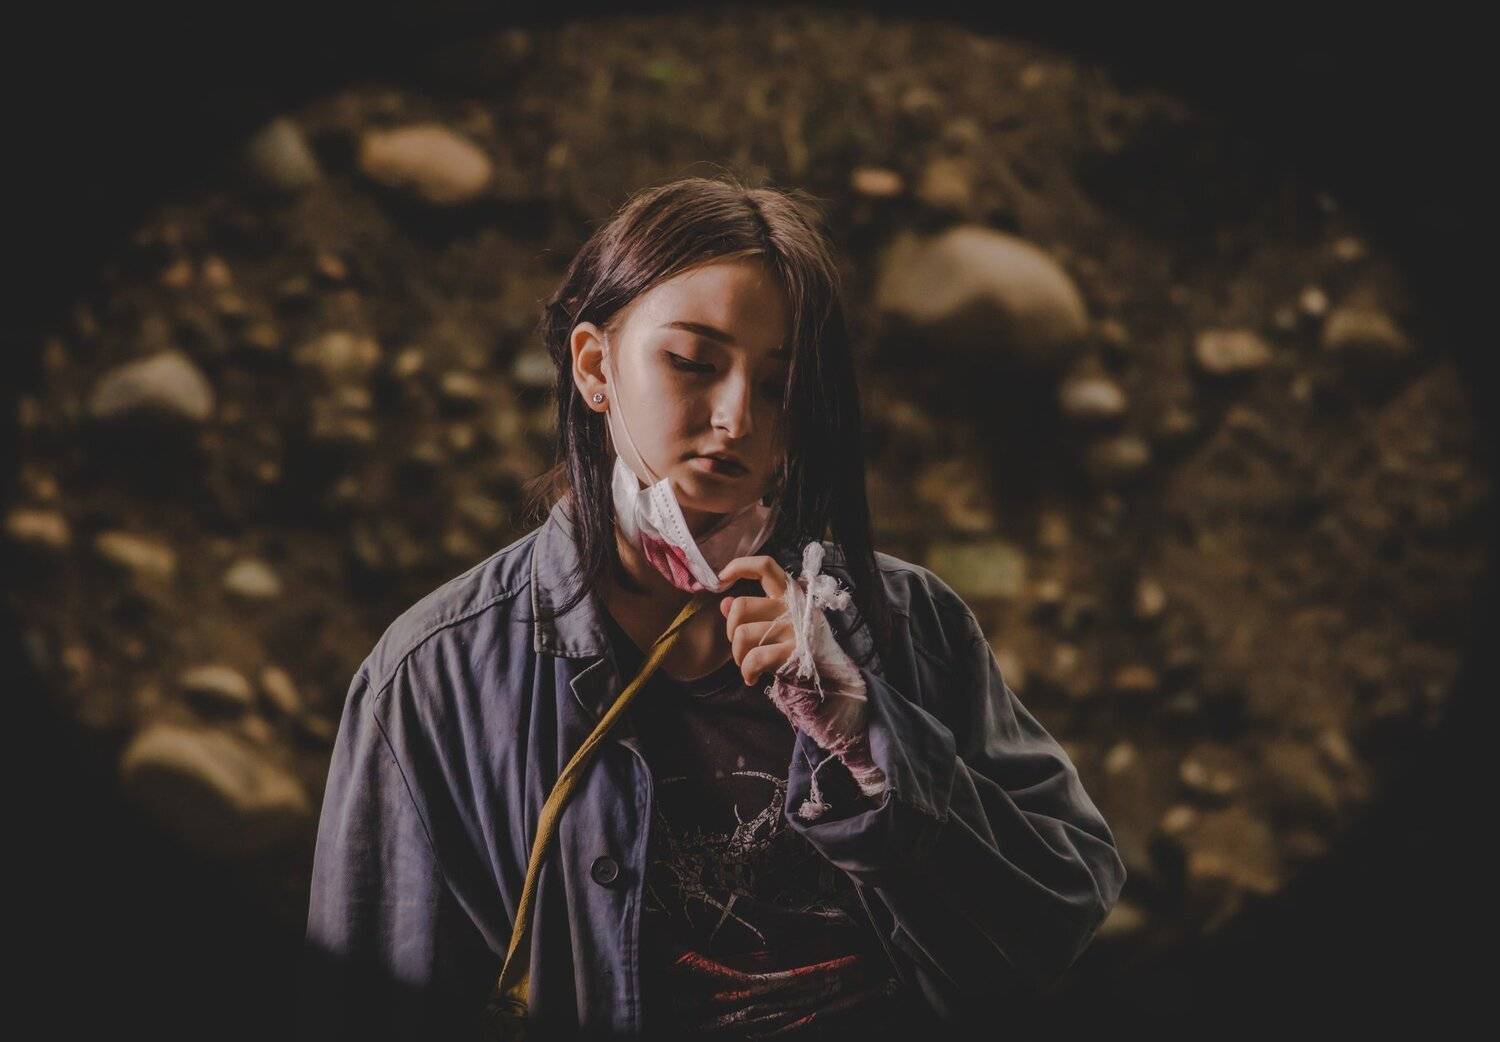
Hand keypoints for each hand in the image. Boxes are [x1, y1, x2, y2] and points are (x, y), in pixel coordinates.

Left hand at [716, 555, 795, 685]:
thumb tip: (724, 603)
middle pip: (741, 606)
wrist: (829, 672)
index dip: (740, 566)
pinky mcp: (795, 650)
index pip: (765, 567)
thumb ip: (749, 611)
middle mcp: (792, 605)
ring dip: (738, 654)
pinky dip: (747, 670)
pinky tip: (751, 677)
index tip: (721, 579)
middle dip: (730, 629)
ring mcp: (795, 627)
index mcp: (788, 593)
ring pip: (742, 634)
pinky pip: (755, 658)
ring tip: (746, 664)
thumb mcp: (774, 622)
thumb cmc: (796, 644)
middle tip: (739, 645)